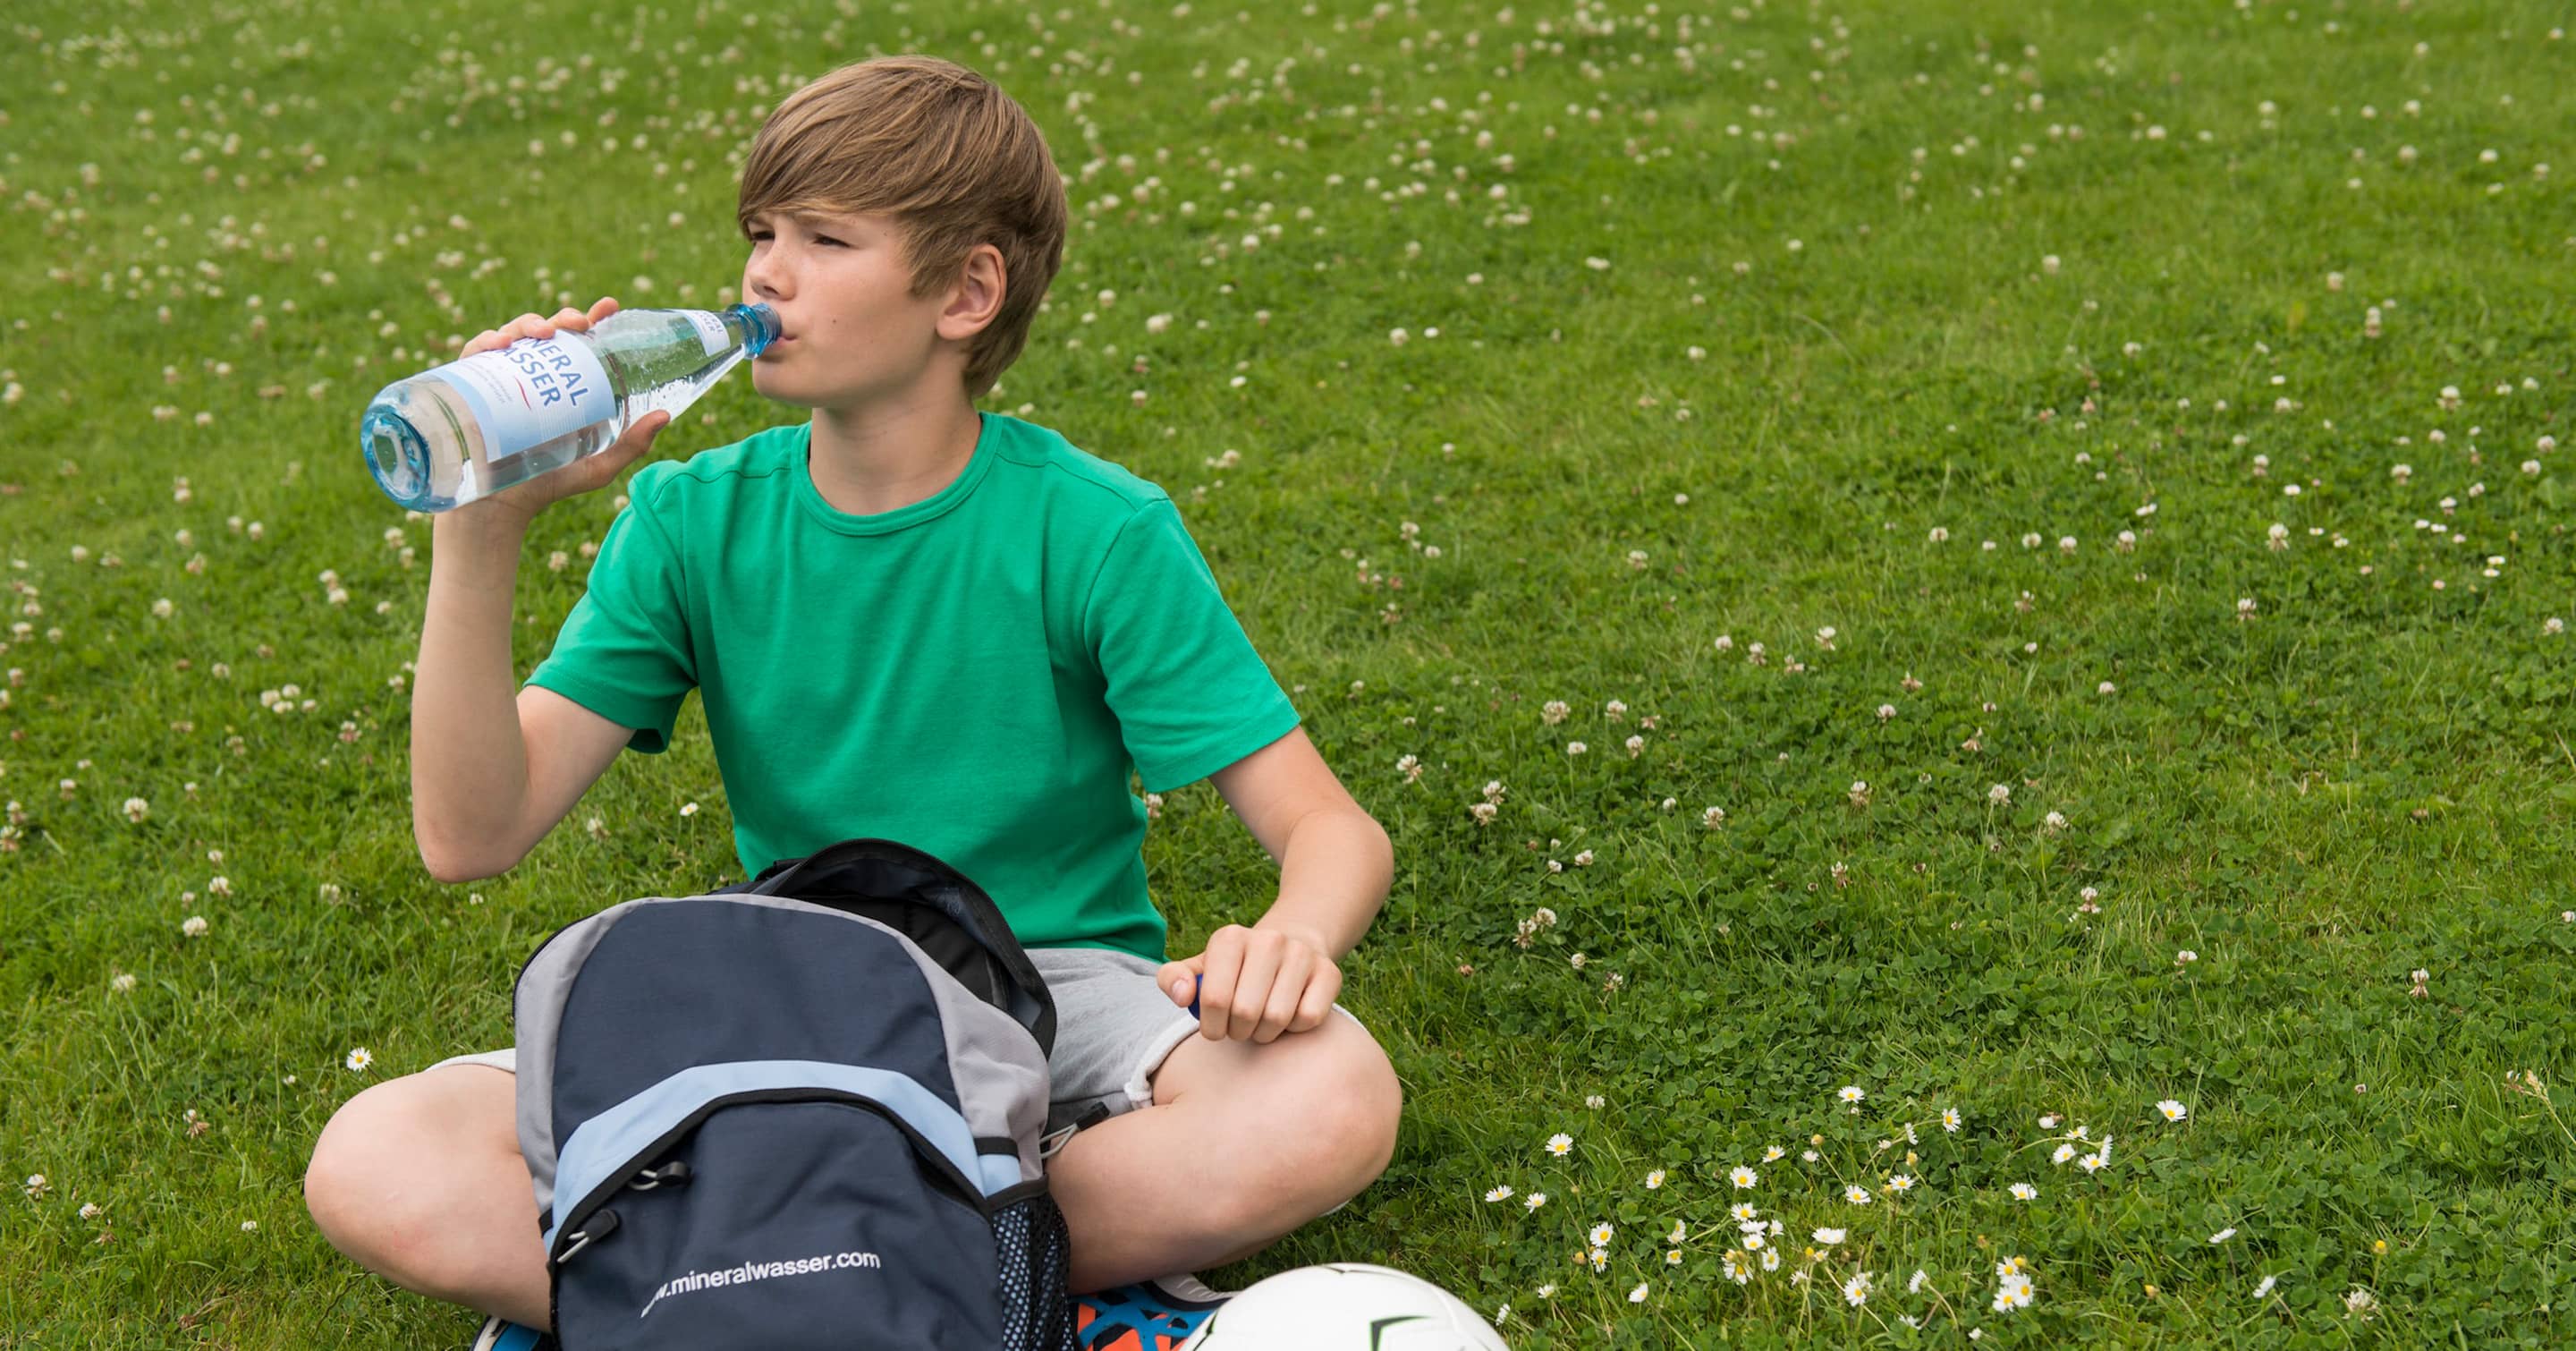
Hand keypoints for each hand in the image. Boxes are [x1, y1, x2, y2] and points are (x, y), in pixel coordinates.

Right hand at [449, 298, 671, 527]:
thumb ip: (631, 445)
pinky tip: (498, 344)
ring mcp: (499, 379)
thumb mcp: (597, 466)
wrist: (497, 509)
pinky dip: (485, 341)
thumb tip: (665, 416)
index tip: (609, 308)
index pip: (578, 343)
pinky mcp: (468, 388)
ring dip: (527, 323)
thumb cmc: (547, 486)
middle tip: (577, 324)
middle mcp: (531, 376)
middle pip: (547, 333)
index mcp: (561, 386)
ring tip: (542, 333)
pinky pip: (473, 353)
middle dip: (562, 319)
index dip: (592, 319)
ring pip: (512, 335)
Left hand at [1158, 923, 1341, 1043]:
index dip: (1212, 1026)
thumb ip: (1174, 980)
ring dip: (1265, 1033)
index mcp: (1230, 937)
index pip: (1214, 999)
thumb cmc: (1235, 971)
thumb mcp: (1201, 970)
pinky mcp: (1329, 972)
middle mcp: (1269, 939)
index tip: (1215, 1027)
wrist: (1290, 947)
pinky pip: (1308, 1018)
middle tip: (1240, 1027)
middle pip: (1246, 1012)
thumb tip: (1183, 996)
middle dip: (1238, 1032)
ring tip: (1261, 1023)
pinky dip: (1295, 1029)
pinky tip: (1289, 1016)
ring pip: (1278, 1018)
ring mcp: (1302, 954)